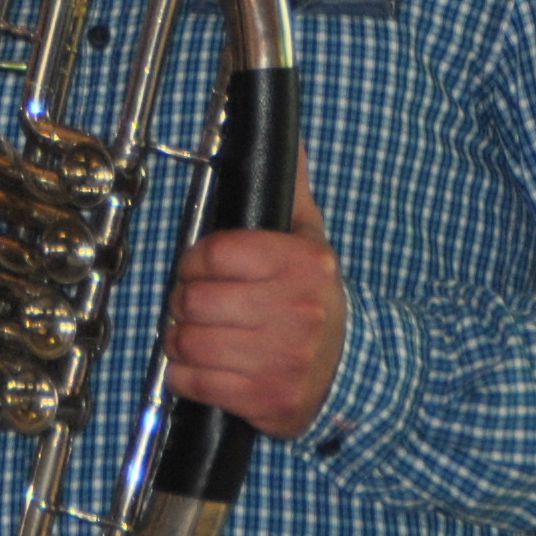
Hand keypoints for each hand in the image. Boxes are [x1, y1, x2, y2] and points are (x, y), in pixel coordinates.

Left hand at [164, 164, 344, 437]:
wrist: (354, 370)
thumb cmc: (315, 300)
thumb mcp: (309, 240)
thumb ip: (290, 190)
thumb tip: (287, 137)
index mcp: (303, 264)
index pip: (213, 252)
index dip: (194, 261)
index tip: (199, 267)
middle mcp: (297, 310)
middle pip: (195, 300)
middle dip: (184, 302)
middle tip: (196, 305)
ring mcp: (284, 358)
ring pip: (189, 342)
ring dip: (181, 340)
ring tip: (198, 335)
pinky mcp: (269, 399)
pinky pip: (194, 382)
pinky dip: (186, 376)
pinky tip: (204, 367)